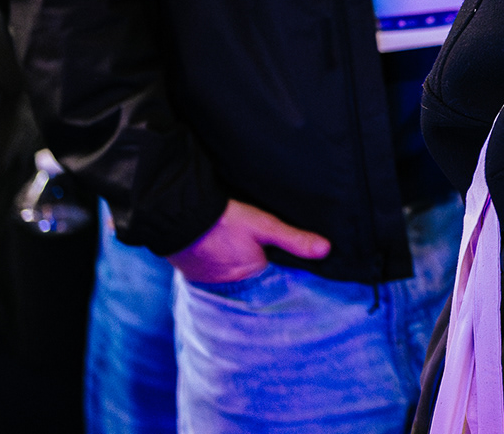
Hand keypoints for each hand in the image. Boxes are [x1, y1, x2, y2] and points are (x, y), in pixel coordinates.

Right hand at [167, 200, 331, 284]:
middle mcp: (230, 285)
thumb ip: (294, 239)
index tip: (285, 260)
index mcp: (251, 277)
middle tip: (261, 252)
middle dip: (260, 268)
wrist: (177, 217)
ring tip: (242, 252)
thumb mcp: (265, 226)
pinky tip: (224, 252)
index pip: (273, 278)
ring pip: (232, 276)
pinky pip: (214, 272)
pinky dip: (220, 264)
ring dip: (237, 267)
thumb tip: (326, 250)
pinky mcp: (193, 273)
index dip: (280, 268)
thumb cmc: (224, 222)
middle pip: (253, 277)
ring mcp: (209, 281)